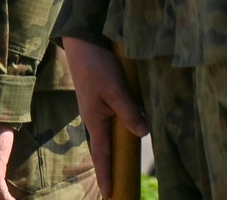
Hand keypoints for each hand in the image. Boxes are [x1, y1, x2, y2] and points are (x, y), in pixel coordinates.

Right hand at [62, 36, 147, 197]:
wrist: (83, 42)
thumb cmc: (97, 66)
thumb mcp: (115, 90)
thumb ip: (129, 112)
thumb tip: (144, 134)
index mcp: (95, 121)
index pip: (102, 156)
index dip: (106, 175)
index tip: (109, 195)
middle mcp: (94, 118)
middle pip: (104, 147)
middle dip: (111, 165)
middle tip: (120, 183)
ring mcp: (96, 107)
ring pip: (109, 132)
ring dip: (116, 146)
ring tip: (125, 161)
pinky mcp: (100, 96)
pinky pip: (111, 118)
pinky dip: (119, 126)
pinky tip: (129, 124)